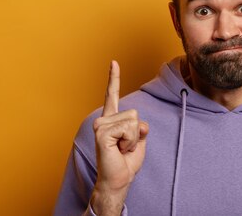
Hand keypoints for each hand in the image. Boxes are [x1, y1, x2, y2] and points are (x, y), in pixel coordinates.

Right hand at [90, 61, 148, 215]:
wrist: (118, 180)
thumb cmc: (126, 162)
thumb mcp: (139, 140)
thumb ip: (140, 126)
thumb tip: (141, 124)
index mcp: (112, 119)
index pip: (112, 94)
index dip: (114, 78)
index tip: (114, 62)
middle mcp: (104, 119)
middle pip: (135, 114)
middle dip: (137, 133)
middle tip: (124, 147)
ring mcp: (101, 125)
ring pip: (133, 121)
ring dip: (133, 139)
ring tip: (120, 149)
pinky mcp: (101, 132)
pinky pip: (128, 130)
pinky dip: (129, 142)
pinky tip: (117, 150)